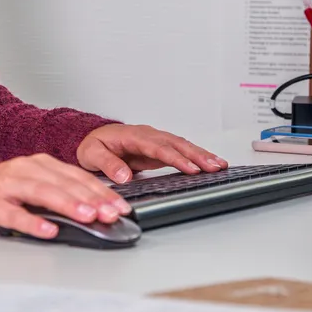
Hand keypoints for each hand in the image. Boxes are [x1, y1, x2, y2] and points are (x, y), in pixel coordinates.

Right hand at [0, 154, 131, 238]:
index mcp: (39, 164)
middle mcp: (24, 169)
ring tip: (86, 216)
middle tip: (110, 213)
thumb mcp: (32, 187)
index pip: (76, 176)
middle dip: (90, 198)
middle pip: (63, 183)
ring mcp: (5, 184)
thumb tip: (95, 209)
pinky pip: (13, 213)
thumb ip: (60, 194)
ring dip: (67, 204)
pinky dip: (32, 222)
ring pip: (41, 192)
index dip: (100, 191)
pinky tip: (47, 230)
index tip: (120, 206)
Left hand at [76, 124, 227, 183]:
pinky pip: (180, 151)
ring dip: (201, 155)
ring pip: (182, 145)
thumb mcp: (92, 154)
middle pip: (176, 143)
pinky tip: (209, 164)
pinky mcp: (159, 149)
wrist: (94, 138)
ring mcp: (155, 141)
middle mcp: (148, 135)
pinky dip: (196, 157)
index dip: (175, 157)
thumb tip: (124, 175)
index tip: (190, 168)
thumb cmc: (93, 145)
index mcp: (133, 136)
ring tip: (220, 165)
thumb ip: (107, 164)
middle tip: (214, 166)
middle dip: (197, 155)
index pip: (158, 146)